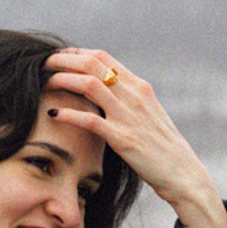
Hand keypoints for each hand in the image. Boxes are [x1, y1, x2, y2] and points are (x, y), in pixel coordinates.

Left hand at [45, 48, 226, 227]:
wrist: (183, 174)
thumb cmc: (162, 148)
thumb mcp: (148, 115)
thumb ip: (128, 101)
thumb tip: (106, 92)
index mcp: (140, 87)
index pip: (103, 58)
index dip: (76, 53)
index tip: (59, 58)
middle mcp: (134, 96)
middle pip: (93, 64)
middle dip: (64, 60)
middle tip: (43, 65)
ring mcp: (129, 117)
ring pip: (90, 85)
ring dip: (63, 80)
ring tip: (45, 83)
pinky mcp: (123, 139)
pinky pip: (91, 121)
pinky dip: (69, 113)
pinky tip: (54, 113)